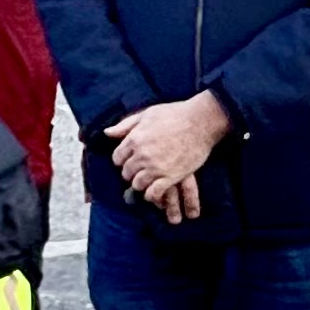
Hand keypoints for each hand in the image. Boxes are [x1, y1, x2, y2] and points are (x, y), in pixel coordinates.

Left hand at [105, 95, 232, 218]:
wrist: (201, 121)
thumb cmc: (175, 114)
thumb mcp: (147, 114)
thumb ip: (126, 125)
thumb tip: (107, 133)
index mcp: (134, 139)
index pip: (117, 158)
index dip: (122, 160)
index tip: (130, 159)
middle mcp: (142, 155)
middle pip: (126, 173)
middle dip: (131, 172)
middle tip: (141, 170)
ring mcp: (156, 168)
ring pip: (138, 184)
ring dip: (141, 183)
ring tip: (149, 179)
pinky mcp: (171, 177)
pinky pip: (153, 193)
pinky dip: (152, 194)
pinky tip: (155, 190)